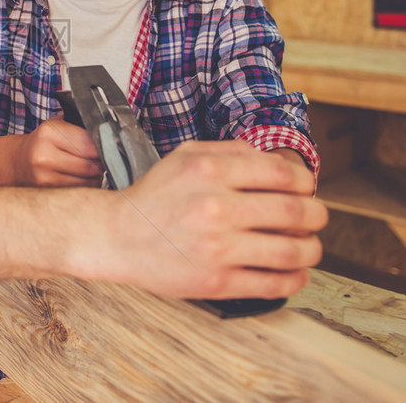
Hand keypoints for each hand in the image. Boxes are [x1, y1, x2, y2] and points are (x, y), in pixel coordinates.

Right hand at [12, 117, 102, 186]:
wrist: (17, 161)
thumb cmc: (43, 142)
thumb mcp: (58, 126)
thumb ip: (81, 131)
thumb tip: (113, 142)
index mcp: (49, 133)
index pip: (90, 144)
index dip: (104, 147)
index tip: (110, 148)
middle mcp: (44, 156)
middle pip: (90, 166)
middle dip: (102, 164)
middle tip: (105, 160)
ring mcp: (44, 177)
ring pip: (87, 182)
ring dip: (96, 177)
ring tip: (92, 169)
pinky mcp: (47, 192)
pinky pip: (79, 191)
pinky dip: (86, 187)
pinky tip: (81, 179)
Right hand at [85, 140, 327, 299]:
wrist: (116, 236)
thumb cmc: (153, 196)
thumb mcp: (184, 156)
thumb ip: (229, 150)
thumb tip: (274, 160)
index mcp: (209, 172)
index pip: (281, 173)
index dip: (305, 181)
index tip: (306, 188)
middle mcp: (214, 208)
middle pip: (294, 212)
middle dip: (316, 215)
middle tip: (316, 217)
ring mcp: (217, 248)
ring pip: (291, 251)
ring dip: (311, 249)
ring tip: (308, 246)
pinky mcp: (216, 281)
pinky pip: (273, 284)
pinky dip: (294, 279)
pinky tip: (294, 272)